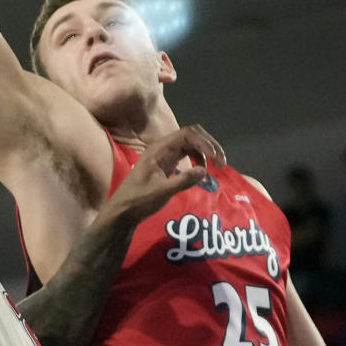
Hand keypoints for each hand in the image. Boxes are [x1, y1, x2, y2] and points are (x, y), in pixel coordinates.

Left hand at [103, 125, 226, 228]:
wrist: (122, 211)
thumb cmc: (138, 201)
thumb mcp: (161, 192)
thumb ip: (182, 180)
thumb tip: (204, 170)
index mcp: (159, 149)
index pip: (187, 134)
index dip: (204, 143)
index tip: (216, 159)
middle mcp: (162, 147)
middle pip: (191, 135)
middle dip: (209, 145)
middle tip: (222, 162)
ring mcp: (165, 155)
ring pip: (190, 144)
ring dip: (205, 152)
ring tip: (217, 167)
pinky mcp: (166, 164)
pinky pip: (186, 154)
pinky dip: (198, 160)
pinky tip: (202, 173)